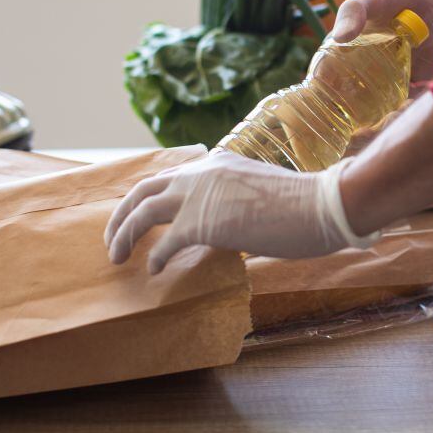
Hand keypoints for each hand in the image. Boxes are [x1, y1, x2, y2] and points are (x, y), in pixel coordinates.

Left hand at [104, 152, 375, 274]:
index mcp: (215, 162)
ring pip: (142, 212)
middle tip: (113, 237)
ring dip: (123, 235)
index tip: (139, 214)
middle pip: (144, 189)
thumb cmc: (304, 203)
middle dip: (122, 214)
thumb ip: (236, 197)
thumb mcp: (261, 189)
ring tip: (117, 256)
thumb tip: (230, 220)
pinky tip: (154, 270)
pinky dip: (155, 258)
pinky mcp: (201, 223)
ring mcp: (198, 196)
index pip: (170, 175)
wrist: (319, 205)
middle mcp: (200, 172)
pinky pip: (164, 243)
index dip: (149, 196)